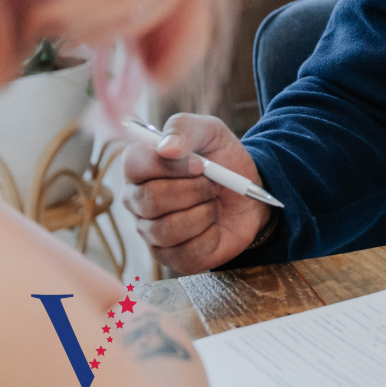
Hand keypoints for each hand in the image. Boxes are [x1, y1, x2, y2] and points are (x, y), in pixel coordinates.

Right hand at [122, 113, 270, 273]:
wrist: (252, 195)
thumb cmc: (224, 161)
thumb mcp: (211, 132)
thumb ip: (185, 128)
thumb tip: (166, 147)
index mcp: (141, 167)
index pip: (133, 164)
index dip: (169, 165)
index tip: (199, 164)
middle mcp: (138, 201)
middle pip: (151, 199)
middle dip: (194, 190)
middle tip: (212, 185)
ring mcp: (151, 232)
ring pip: (168, 228)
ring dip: (204, 212)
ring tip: (213, 203)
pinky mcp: (171, 258)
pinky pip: (188, 252)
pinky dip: (211, 236)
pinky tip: (214, 226)